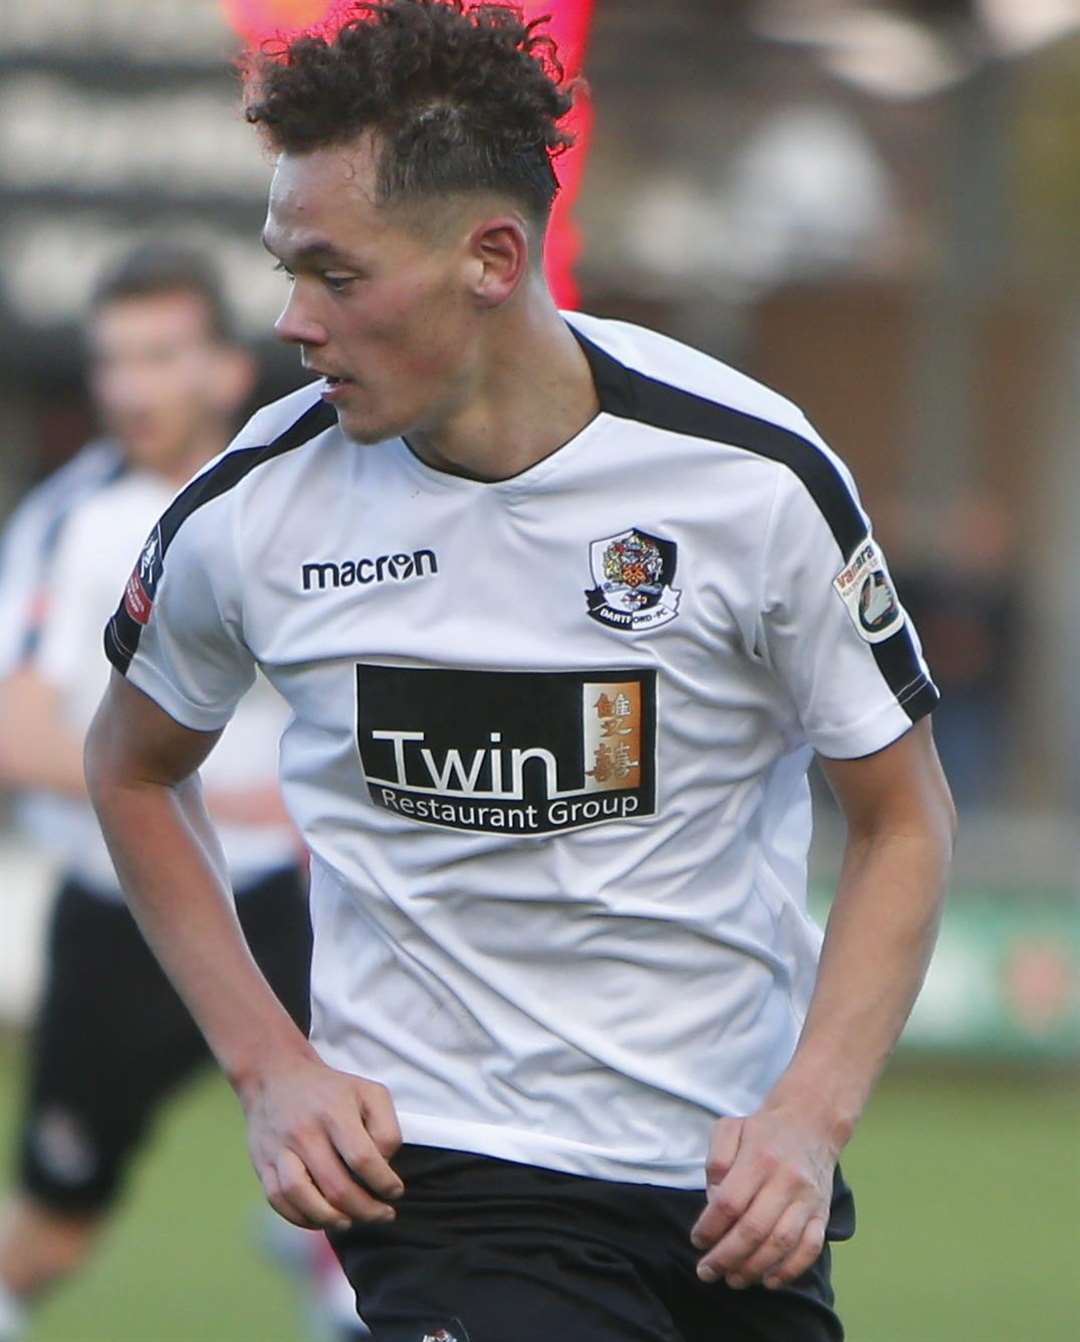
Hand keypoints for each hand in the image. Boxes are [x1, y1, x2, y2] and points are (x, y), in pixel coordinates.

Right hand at [239, 1051, 403, 1231]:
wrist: (275, 1076)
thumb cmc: (331, 1089)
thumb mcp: (369, 1092)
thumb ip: (386, 1127)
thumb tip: (384, 1166)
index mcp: (334, 1112)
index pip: (363, 1159)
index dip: (384, 1182)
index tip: (395, 1192)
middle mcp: (305, 1132)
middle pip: (336, 1186)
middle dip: (366, 1210)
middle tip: (383, 1215)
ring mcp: (280, 1150)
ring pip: (303, 1198)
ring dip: (331, 1220)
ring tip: (351, 1222)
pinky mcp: (263, 1164)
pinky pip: (279, 1201)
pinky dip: (301, 1217)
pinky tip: (322, 1219)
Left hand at [690, 1104, 837, 1290]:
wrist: (811, 1123)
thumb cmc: (763, 1130)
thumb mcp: (730, 1128)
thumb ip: (716, 1160)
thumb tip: (713, 1199)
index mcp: (759, 1158)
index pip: (729, 1203)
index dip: (710, 1228)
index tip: (696, 1241)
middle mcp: (786, 1180)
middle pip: (754, 1229)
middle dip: (726, 1257)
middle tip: (707, 1272)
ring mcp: (807, 1199)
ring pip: (781, 1244)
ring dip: (754, 1268)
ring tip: (733, 1279)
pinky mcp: (823, 1213)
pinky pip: (810, 1249)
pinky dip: (790, 1270)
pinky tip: (769, 1280)